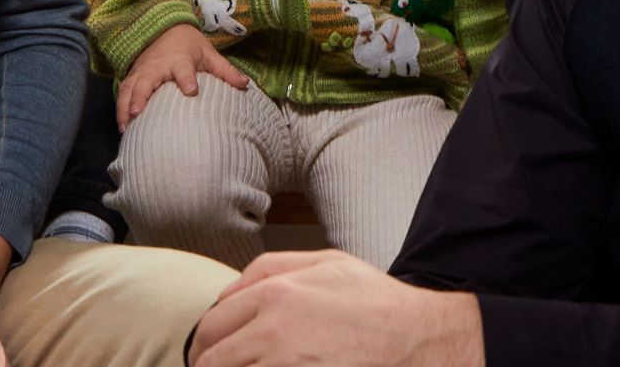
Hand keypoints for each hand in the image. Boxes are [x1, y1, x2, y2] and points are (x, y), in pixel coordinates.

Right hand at [117, 23, 249, 131]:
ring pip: (129, 89)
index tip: (191, 91)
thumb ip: (225, 70)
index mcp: (179, 59)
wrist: (165, 29)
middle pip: (146, 81)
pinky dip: (120, 109)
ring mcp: (142, 72)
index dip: (187, 79)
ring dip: (125, 107)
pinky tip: (122, 127)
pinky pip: (123, 94)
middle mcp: (157, 66)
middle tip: (139, 113)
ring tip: (125, 128)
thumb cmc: (189, 46)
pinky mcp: (132, 78)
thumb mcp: (209, 54)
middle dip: (141, 97)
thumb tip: (245, 84)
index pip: (184, 69)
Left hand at [189, 250, 482, 366]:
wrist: (416, 339)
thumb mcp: (326, 262)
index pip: (211, 324)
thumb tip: (228, 289)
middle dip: (210, 366)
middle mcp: (274, 331)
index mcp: (275, 294)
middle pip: (211, 359)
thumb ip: (270, 267)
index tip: (207, 352)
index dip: (203, 342)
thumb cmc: (375, 302)